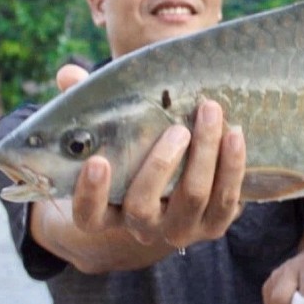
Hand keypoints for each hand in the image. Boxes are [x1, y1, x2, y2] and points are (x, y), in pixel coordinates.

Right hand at [57, 64, 246, 250]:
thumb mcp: (115, 132)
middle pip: (144, 205)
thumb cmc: (141, 150)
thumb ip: (88, 105)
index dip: (89, 195)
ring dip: (205, 154)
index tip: (97, 162)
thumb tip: (69, 74)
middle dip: (160, 164)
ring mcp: (181, 229)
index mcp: (110, 211)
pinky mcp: (215, 224)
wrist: (190, 180)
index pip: (89, 216)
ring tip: (210, 113)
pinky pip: (227, 199)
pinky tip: (234, 134)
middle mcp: (143, 228)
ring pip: (192, 197)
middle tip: (178, 129)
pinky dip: (232, 165)